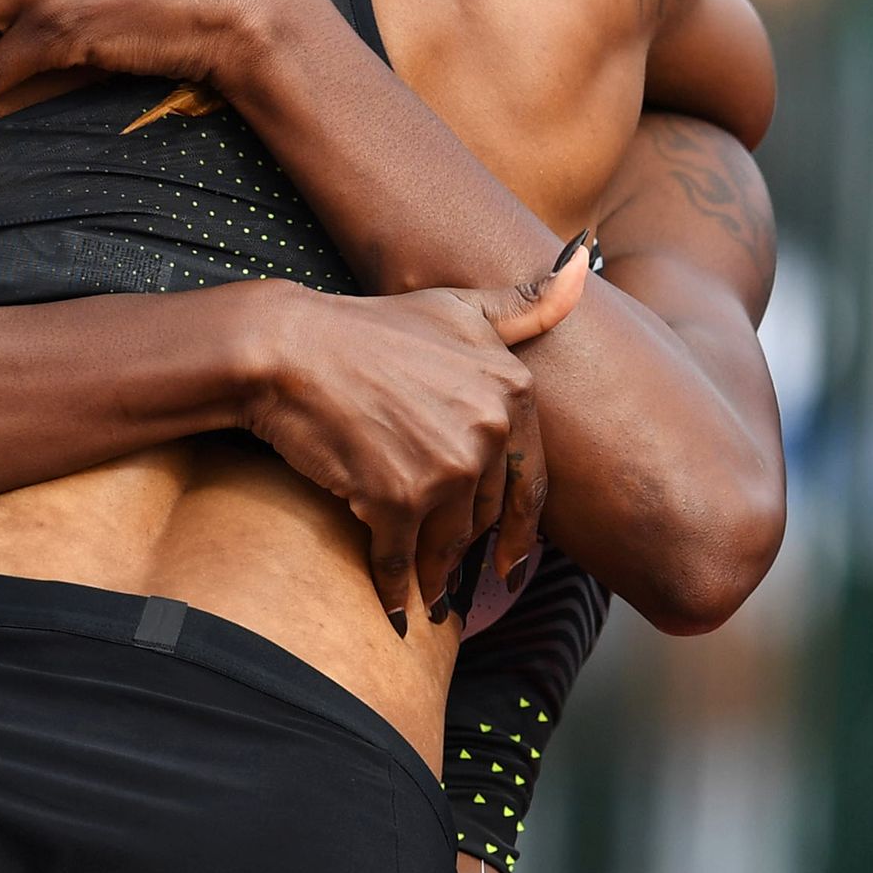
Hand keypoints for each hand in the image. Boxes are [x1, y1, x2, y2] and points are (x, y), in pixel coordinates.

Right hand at [246, 238, 591, 628]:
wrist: (292, 350)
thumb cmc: (371, 327)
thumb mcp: (456, 307)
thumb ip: (524, 304)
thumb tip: (580, 264)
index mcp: (512, 388)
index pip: (530, 480)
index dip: (521, 527)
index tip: (514, 561)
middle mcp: (487, 429)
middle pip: (487, 515)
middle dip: (471, 548)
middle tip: (457, 575)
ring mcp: (444, 467)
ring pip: (448, 544)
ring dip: (436, 576)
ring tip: (428, 594)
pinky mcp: (396, 499)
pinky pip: (400, 561)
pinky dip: (394, 588)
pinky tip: (393, 609)